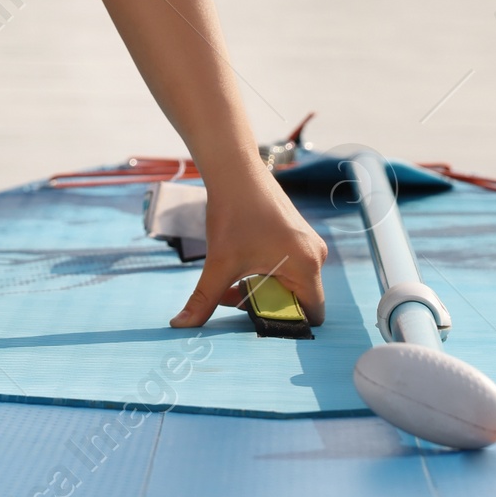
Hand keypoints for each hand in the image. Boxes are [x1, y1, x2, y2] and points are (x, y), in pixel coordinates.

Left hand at [170, 168, 326, 328]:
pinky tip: (237, 269)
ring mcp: (307, 245)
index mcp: (307, 266)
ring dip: (260, 291)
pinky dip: (263, 275)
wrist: (235, 170)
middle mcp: (315, 256)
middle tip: (236, 301)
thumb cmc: (233, 213)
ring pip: (288, 285)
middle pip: (298, 301)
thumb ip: (204, 300)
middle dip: (266, 307)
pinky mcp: (296, 237)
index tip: (257, 323)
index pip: (313, 313)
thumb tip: (180, 326)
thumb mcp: (219, 263)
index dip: (287, 324)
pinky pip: (286, 269)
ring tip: (231, 285)